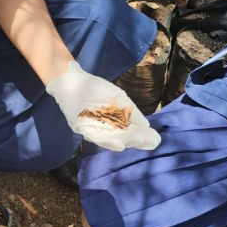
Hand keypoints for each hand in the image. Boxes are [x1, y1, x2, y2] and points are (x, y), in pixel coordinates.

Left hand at [46, 61, 160, 151]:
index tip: (154, 141)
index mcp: (112, 122)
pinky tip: (120, 144)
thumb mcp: (118, 97)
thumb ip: (131, 111)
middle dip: (136, 141)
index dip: (141, 138)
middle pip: (122, 138)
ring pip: (111, 140)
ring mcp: (93, 130)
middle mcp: (103, 128)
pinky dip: (108, 142)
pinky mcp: (82, 129)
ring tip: (140, 142)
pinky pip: (96, 138)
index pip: (128, 133)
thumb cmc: (94, 88)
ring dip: (126, 142)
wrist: (72, 81)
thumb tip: (145, 125)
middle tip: (151, 143)